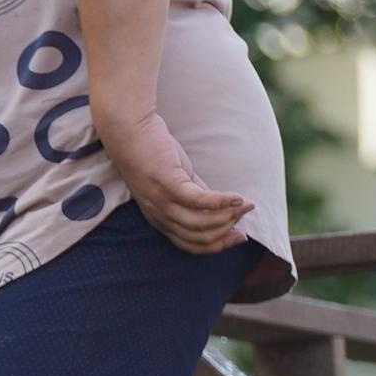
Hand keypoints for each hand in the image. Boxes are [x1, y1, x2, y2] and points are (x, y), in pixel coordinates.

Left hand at [97, 108, 251, 253]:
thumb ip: (196, 195)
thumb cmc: (153, 153)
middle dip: (227, 230)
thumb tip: (222, 205)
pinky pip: (199, 200)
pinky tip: (237, 197)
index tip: (240, 236)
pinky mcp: (167, 183)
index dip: (218, 245)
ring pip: (200, 222)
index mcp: (161, 220)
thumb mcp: (178, 180)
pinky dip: (221, 202)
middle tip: (246, 215)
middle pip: (199, 237)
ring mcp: (162, 201)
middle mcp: (160, 216)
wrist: (129, 130)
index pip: (191, 245)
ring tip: (246, 205)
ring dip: (229, 216)